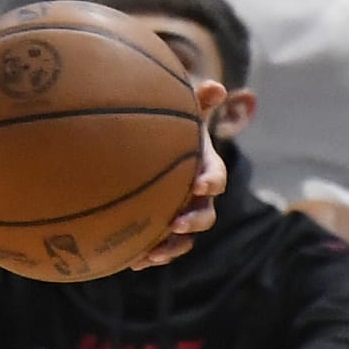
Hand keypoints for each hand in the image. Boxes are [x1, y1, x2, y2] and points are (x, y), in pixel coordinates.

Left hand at [128, 106, 226, 266]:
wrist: (152, 151)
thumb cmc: (170, 129)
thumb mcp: (183, 114)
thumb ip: (197, 102)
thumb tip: (216, 86)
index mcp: (203, 169)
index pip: (216, 177)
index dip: (210, 181)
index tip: (198, 183)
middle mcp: (196, 197)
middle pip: (205, 214)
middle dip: (194, 221)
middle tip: (177, 223)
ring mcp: (180, 215)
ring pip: (184, 239)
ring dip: (172, 247)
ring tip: (153, 254)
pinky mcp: (161, 230)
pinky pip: (160, 248)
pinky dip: (149, 255)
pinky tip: (131, 262)